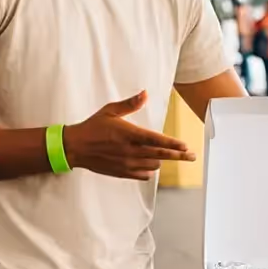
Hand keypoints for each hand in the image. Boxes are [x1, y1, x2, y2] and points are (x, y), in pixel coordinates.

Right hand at [63, 91, 195, 180]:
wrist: (75, 147)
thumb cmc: (92, 127)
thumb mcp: (110, 111)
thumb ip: (130, 104)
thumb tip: (145, 94)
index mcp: (129, 134)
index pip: (157, 140)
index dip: (173, 144)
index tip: (185, 146)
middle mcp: (130, 151)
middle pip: (161, 155)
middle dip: (178, 156)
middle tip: (192, 157)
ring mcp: (127, 164)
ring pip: (153, 165)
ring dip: (160, 160)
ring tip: (164, 155)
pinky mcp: (122, 172)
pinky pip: (143, 175)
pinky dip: (149, 170)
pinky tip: (149, 166)